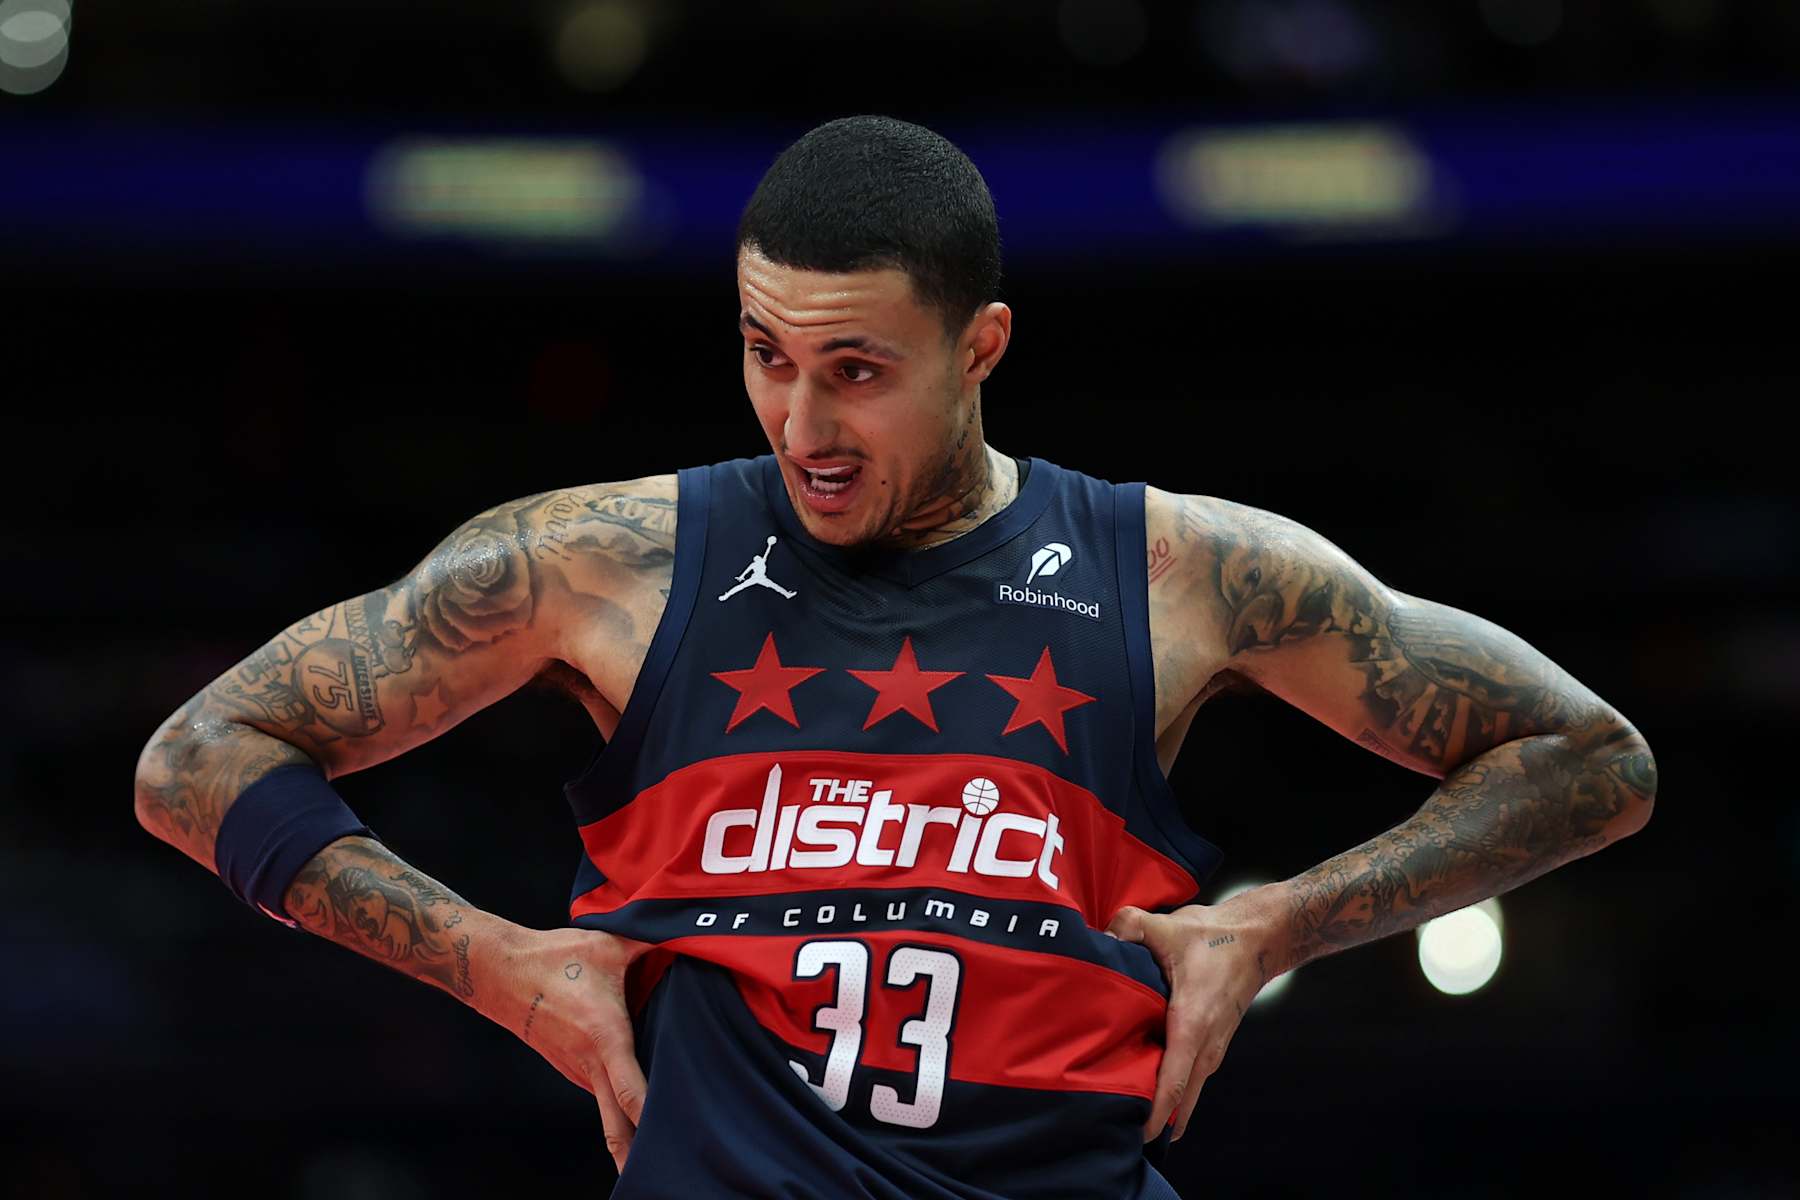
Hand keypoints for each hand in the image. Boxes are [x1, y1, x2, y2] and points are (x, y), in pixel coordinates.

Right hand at [475, 921, 654, 1172]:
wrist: (499, 970)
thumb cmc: (554, 956)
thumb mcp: (610, 944)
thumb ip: (652, 943)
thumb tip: (690, 933)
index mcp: (605, 1037)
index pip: (632, 1092)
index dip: (652, 1120)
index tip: (674, 1141)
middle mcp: (589, 1063)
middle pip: (616, 1127)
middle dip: (636, 1156)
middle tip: (663, 1176)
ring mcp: (575, 1069)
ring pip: (608, 1110)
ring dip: (630, 1129)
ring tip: (666, 1144)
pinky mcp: (567, 1065)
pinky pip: (599, 1091)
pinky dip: (616, 1106)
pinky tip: (637, 1107)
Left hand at [1106, 890, 1277, 1142]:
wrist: (1255, 940)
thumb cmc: (1213, 938)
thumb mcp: (1166, 926)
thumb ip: (1128, 927)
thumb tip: (1101, 939)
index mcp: (1192, 1024)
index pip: (1172, 1081)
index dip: (1153, 1113)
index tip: (1134, 1134)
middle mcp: (1206, 1045)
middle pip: (1180, 1100)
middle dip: (1153, 1123)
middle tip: (1119, 1137)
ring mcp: (1212, 1048)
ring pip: (1186, 1094)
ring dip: (1163, 1111)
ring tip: (1129, 1125)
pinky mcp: (1211, 1045)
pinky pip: (1190, 1080)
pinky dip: (1172, 1095)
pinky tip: (1148, 1100)